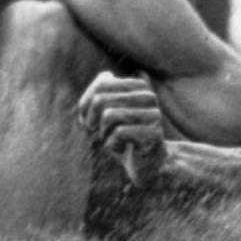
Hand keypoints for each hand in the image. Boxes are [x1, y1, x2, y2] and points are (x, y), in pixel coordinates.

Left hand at [77, 71, 165, 186]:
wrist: (144, 165)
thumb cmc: (120, 137)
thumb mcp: (102, 114)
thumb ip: (98, 94)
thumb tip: (106, 75)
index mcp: (138, 86)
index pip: (100, 86)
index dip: (87, 106)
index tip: (92, 120)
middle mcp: (149, 96)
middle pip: (101, 99)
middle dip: (93, 120)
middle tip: (102, 132)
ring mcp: (154, 114)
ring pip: (109, 115)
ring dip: (104, 133)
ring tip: (115, 139)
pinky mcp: (153, 134)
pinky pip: (118, 133)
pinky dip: (112, 145)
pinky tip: (123, 149)